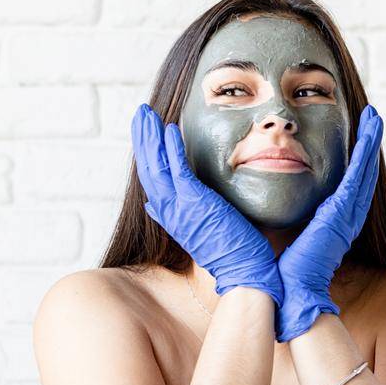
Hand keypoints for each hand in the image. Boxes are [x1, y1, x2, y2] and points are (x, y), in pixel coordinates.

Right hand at [131, 105, 281, 304]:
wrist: (246, 271)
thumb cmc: (230, 251)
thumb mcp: (197, 229)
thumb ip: (176, 214)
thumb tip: (151, 206)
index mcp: (171, 214)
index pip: (150, 179)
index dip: (145, 154)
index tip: (143, 132)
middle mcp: (170, 210)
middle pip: (147, 168)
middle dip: (142, 138)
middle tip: (140, 113)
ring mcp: (180, 207)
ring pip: (155, 166)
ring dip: (150, 137)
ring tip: (145, 113)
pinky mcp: (196, 203)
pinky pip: (178, 170)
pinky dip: (172, 148)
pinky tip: (170, 129)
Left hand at [277, 106, 382, 342]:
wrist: (284, 292)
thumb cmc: (275, 268)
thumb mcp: (278, 234)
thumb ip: (276, 217)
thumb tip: (256, 207)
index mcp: (330, 221)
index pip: (347, 185)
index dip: (353, 161)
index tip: (354, 140)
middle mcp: (344, 216)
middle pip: (362, 174)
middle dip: (368, 145)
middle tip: (372, 119)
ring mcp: (347, 213)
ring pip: (365, 169)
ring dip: (372, 141)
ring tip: (375, 116)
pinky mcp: (343, 210)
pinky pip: (359, 172)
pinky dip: (368, 149)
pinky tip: (371, 128)